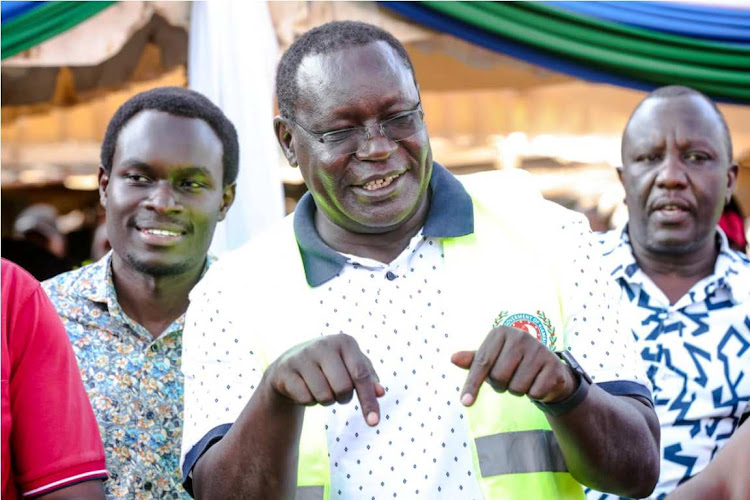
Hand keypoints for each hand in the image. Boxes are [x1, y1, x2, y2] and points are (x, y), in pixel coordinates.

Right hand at [264, 333, 384, 425]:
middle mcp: (324, 344)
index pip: (361, 375)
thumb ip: (369, 380)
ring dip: (325, 400)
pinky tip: (304, 388)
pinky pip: (305, 399)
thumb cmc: (331, 367)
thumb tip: (381, 392)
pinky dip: (309, 401)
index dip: (369, 400)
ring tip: (320, 387)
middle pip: (343, 388)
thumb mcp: (352, 368)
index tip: (374, 423)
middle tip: (337, 391)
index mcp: (345, 342)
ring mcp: (302, 356)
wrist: (291, 364)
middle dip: (343, 398)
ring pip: (324, 396)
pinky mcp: (285, 370)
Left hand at [452, 326, 576, 405]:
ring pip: (516, 387)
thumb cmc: (513, 363)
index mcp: (501, 333)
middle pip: (499, 376)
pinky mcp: (554, 365)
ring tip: (525, 379)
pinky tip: (539, 382)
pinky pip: (534, 393)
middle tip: (509, 379)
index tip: (465, 402)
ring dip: (517, 391)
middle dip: (501, 385)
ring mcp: (539, 350)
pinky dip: (534, 394)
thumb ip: (473, 360)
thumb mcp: (492, 359)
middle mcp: (521, 336)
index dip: (472, 384)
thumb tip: (453, 358)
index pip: (482, 363)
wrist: (548, 369)